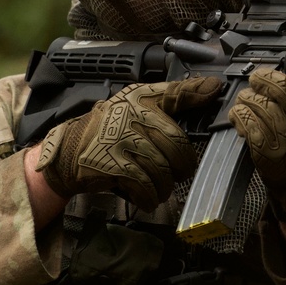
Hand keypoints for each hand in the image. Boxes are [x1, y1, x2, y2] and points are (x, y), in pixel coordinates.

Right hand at [37, 76, 221, 210]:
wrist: (69, 150)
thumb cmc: (110, 130)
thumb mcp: (137, 107)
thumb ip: (174, 98)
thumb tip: (212, 87)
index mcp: (140, 98)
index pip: (173, 92)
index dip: (196, 92)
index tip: (216, 89)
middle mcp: (131, 114)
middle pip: (175, 144)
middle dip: (182, 165)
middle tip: (179, 172)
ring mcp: (121, 139)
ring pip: (162, 169)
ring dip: (164, 186)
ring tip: (158, 187)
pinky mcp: (112, 164)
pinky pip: (144, 185)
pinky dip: (149, 197)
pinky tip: (146, 197)